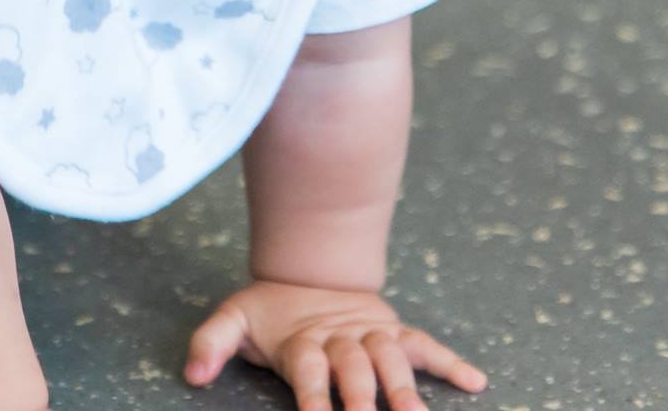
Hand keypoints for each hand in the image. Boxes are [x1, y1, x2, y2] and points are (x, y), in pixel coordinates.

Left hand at [184, 280, 486, 410]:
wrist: (309, 271)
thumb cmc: (271, 309)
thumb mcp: (233, 318)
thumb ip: (211, 342)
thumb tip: (192, 373)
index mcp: (304, 341)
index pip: (310, 372)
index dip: (316, 397)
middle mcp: (342, 339)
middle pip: (357, 370)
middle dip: (366, 399)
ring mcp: (372, 335)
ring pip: (393, 361)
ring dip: (406, 389)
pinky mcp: (394, 333)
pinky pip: (426, 346)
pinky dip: (451, 362)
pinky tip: (475, 381)